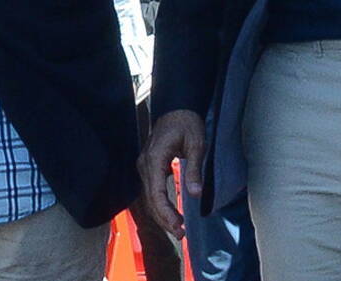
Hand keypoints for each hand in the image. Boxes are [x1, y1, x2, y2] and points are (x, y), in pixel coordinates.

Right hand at [140, 107, 205, 247]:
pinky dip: (160, 204)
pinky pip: (152, 190)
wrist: (177, 106)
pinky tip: (172, 214)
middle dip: (164, 219)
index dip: (166, 214)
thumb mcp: (196, 144)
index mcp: (155, 158)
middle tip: (181, 234)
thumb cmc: (187, 122)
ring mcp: (144, 165)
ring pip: (149, 197)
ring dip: (162, 214)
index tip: (179, 227)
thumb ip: (194, 169)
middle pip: (150, 199)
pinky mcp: (148, 166)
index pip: (156, 193)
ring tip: (178, 228)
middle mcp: (145, 164)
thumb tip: (195, 194)